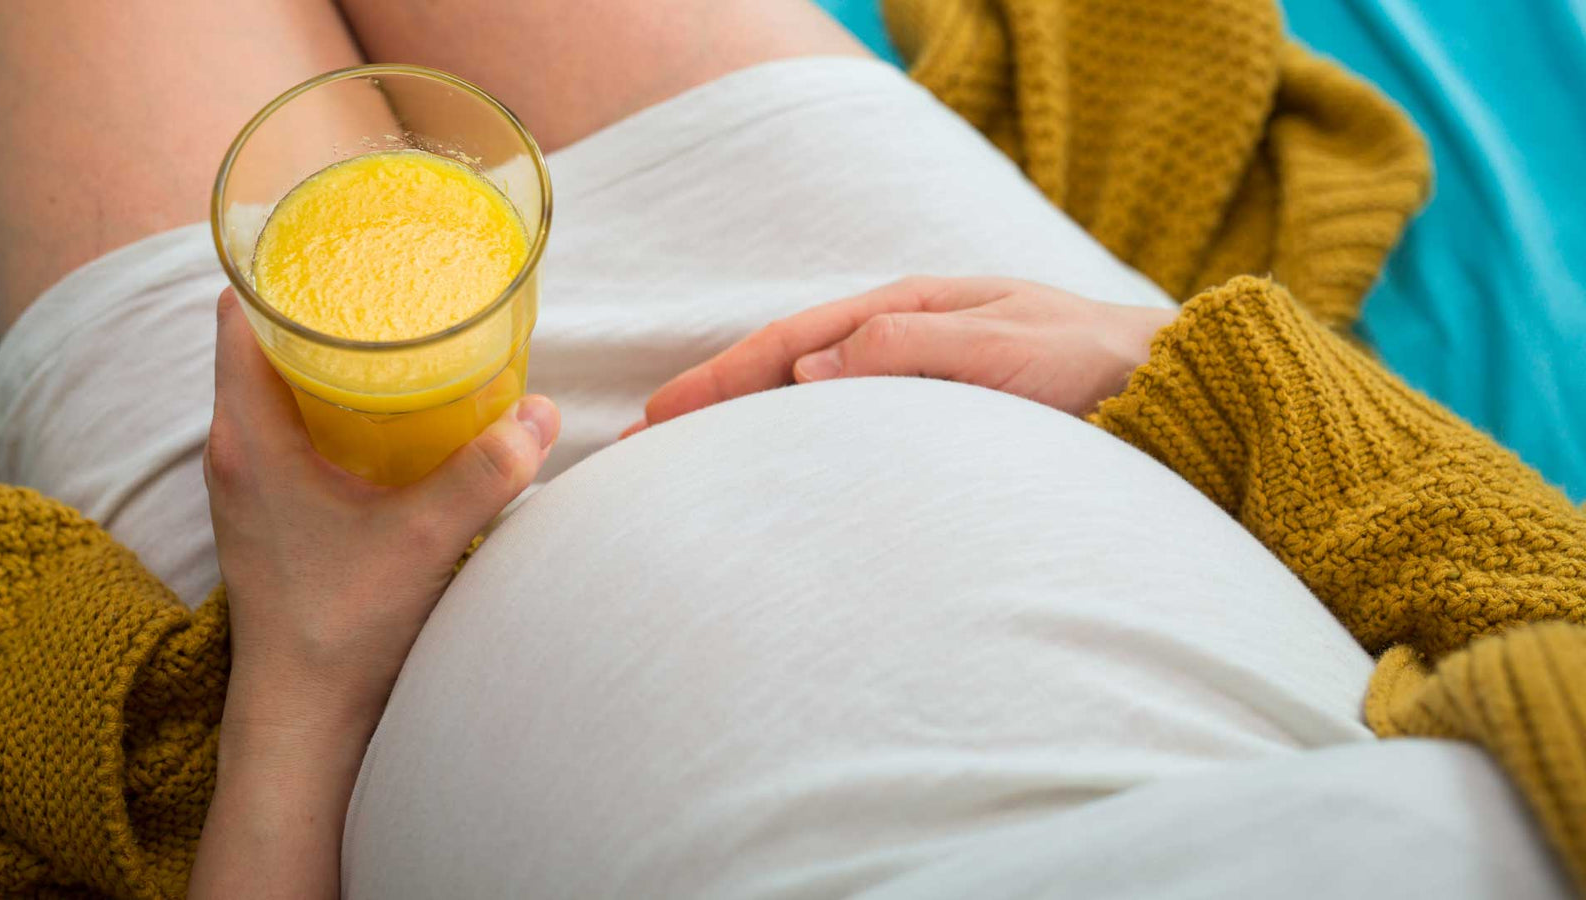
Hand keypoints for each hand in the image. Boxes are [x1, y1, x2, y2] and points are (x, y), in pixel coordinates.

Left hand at [192, 288, 559, 898]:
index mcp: (250, 437)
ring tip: (397, 332)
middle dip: (322, 303)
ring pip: (277, 384)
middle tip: (392, 280)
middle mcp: (235, 450)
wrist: (303, 714)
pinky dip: (332, 401)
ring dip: (328, 355)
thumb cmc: (343, 628)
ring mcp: (247, 482)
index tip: (345, 243)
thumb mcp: (426, 539)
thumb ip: (487, 472)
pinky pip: (290, 426)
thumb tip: (543, 412)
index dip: (284, 266)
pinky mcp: (269, 509)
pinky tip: (389, 411)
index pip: (240, 313)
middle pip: (261, 340)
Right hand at [625, 277, 1176, 435]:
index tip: (659, 416)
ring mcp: (913, 387)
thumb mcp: (1004, 346)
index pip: (791, 342)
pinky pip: (851, 440)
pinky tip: (773, 482)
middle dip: (712, 405)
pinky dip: (800, 454)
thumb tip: (809, 371)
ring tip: (685, 468)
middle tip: (640, 446)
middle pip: (784, 372)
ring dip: (746, 434)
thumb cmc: (1093, 360)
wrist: (1167, 390)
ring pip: (809, 407)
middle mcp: (899, 344)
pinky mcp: (935, 429)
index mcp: (906, 311)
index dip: (722, 379)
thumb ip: (910, 349)